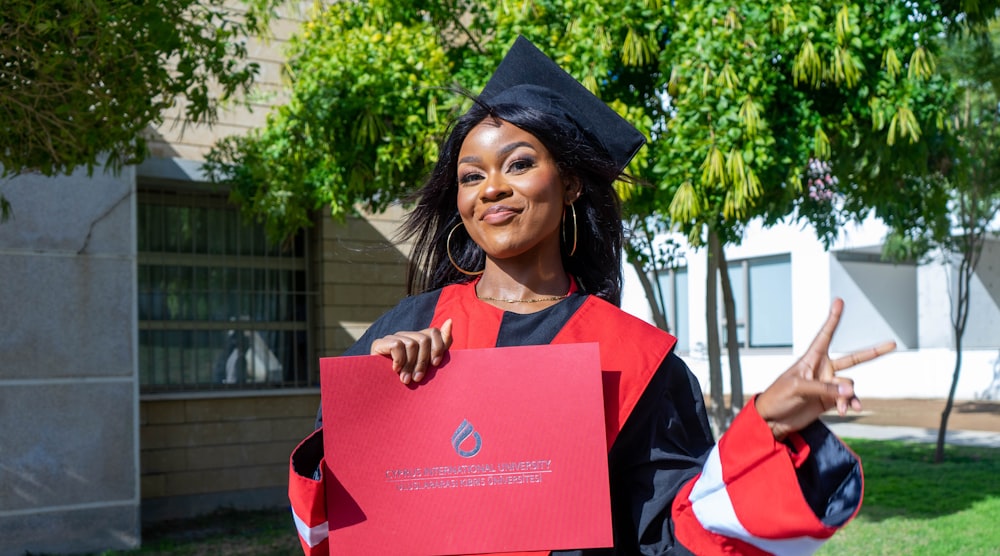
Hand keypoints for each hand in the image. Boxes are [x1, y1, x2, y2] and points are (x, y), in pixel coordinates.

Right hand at [370, 319, 452, 384]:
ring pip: (411, 344)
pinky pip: (397, 345)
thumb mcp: (428, 365)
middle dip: (423, 362)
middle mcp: (406, 335)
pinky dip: (399, 360)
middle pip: (423, 340)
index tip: (436, 365)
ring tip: (406, 379)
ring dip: (410, 365)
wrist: (381, 390)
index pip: (434, 332)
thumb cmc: (408, 378)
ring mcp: (392, 338)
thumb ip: (441, 345)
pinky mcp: (379, 343)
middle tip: (418, 378)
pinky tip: (395, 370)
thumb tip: (450, 321)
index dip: (438, 347)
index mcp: (418, 339)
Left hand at [755, 299, 895, 440]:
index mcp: (811, 359)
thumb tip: (851, 390)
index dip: (833, 319)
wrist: (773, 419)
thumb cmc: (778, 397)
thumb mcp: (798, 388)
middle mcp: (823, 369)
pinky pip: (848, 399)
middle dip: (872, 352)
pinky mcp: (829, 400)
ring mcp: (828, 385)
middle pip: (852, 358)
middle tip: (892, 344)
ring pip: (849, 384)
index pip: (825, 335)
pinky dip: (851, 404)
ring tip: (843, 406)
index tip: (839, 302)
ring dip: (848, 395)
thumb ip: (824, 388)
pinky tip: (849, 411)